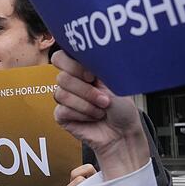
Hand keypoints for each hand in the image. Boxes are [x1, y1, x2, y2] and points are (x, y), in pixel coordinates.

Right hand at [52, 51, 149, 179]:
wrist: (124, 133)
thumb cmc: (122, 107)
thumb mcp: (115, 81)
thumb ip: (97, 65)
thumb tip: (85, 52)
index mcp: (82, 69)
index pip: (61, 57)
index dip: (73, 66)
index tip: (92, 75)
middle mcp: (72, 82)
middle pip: (62, 77)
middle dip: (86, 91)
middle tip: (104, 99)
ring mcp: (65, 99)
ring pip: (61, 94)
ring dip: (86, 105)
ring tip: (101, 110)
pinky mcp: (62, 116)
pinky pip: (62, 110)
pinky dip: (82, 115)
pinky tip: (92, 118)